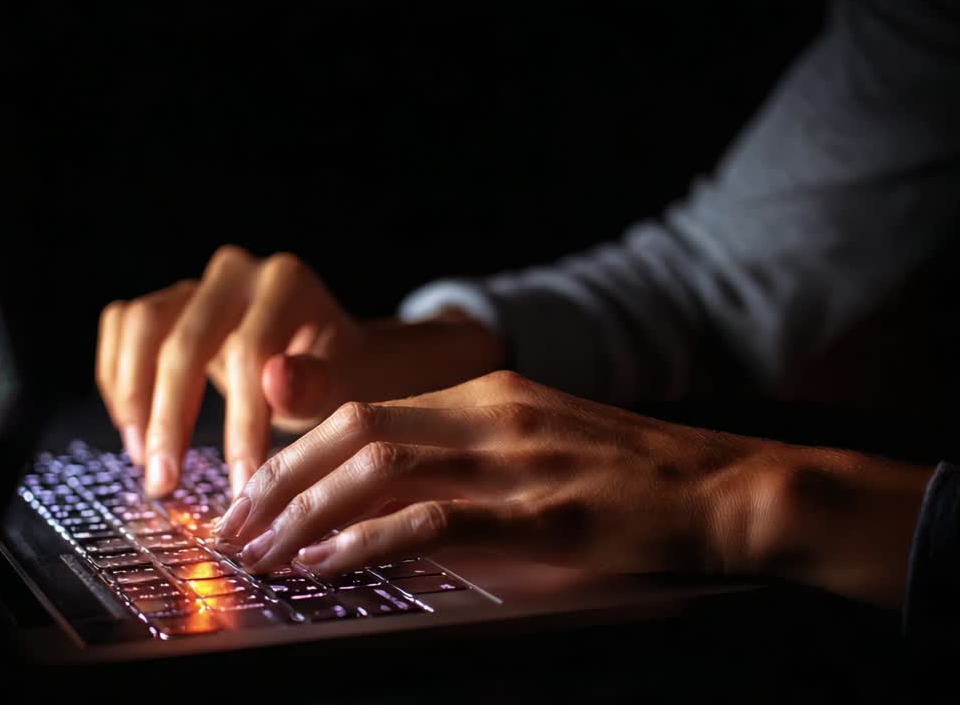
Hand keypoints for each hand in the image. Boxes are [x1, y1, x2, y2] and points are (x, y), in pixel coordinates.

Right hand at [96, 246, 502, 497]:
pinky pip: (122, 326)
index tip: (242, 485)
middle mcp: (236, 271)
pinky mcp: (168, 300)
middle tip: (166, 484)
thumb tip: (274, 380)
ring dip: (134, 398)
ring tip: (144, 461)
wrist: (326, 352)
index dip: (242, 424)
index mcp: (287, 283)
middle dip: (170, 420)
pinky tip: (133, 429)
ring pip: (141, 326)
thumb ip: (314, 385)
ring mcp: (196, 282)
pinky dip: (119, 377)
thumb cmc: (337, 373)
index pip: (251, 353)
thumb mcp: (343, 385)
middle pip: (185, 341)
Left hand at [213, 370, 931, 606]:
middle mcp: (492, 413)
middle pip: (354, 431)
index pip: (363, 409)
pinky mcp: (544, 512)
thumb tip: (385, 489)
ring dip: (307, 513)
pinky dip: (365, 543)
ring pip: (379, 470)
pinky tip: (327, 567)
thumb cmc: (630, 476)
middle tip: (233, 527)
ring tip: (262, 552)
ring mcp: (518, 459)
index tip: (252, 491)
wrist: (725, 488)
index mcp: (486, 393)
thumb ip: (466, 451)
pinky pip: (431, 521)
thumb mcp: (539, 440)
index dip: (294, 450)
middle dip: (279, 480)